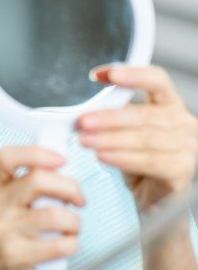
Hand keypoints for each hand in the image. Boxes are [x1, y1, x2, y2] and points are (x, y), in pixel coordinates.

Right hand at [0, 146, 84, 269]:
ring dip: (75, 220)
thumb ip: (17, 187)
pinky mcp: (14, 258)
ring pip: (54, 215)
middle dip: (70, 187)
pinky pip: (58, 245)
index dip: (38, 153)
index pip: (7, 157)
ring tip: (72, 226)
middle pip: (38, 180)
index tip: (60, 160)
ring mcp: (2, 233)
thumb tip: (59, 169)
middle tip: (78, 199)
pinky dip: (72, 244)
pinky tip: (68, 244)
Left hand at [78, 65, 197, 210]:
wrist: (153, 195)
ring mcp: (187, 148)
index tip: (105, 74)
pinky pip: (149, 162)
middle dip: (109, 118)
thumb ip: (113, 114)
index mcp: (169, 104)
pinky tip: (102, 156)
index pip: (157, 80)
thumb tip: (84, 109)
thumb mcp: (125, 130)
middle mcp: (184, 123)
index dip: (133, 74)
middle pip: (146, 114)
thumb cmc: (138, 156)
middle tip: (83, 122)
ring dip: (110, 139)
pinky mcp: (181, 171)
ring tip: (85, 140)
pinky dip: (122, 158)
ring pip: (144, 139)